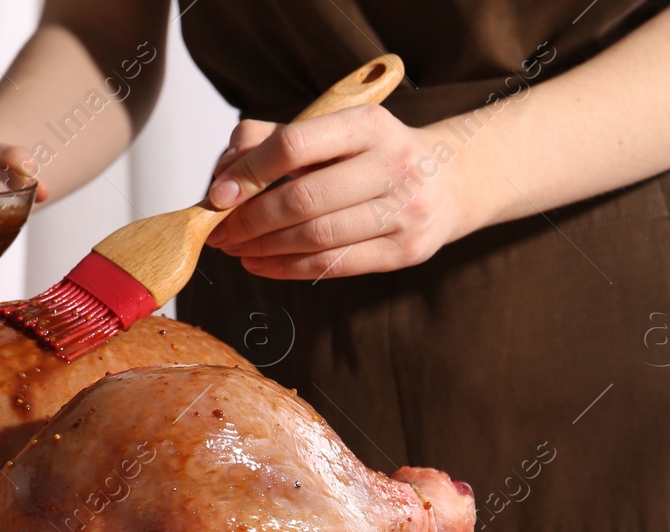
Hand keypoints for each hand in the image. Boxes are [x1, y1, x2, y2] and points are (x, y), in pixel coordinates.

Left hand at [204, 106, 474, 279]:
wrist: (451, 180)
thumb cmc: (376, 154)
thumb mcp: (335, 130)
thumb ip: (274, 139)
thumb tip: (224, 174)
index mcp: (369, 124)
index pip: (295, 144)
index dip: (249, 172)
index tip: (218, 194)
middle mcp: (392, 164)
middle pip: (302, 198)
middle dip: (249, 219)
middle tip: (220, 230)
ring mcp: (404, 211)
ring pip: (315, 237)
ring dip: (263, 247)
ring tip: (235, 248)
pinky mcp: (404, 251)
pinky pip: (332, 265)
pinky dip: (286, 268)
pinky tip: (260, 263)